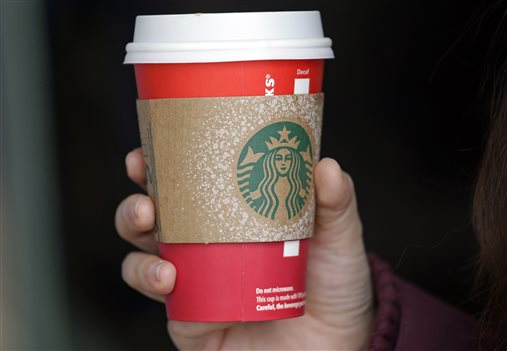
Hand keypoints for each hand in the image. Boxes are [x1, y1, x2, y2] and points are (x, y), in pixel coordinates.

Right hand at [116, 148, 373, 349]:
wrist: (334, 346)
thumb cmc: (334, 286)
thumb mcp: (337, 239)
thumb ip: (334, 205)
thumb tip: (326, 165)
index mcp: (236, 217)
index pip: (196, 182)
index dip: (170, 158)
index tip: (156, 139)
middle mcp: (208, 243)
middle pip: (158, 210)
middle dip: (140, 190)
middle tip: (143, 176)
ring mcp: (195, 277)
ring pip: (143, 246)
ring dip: (133, 226)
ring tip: (149, 222)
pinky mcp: (188, 313)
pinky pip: (153, 289)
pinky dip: (148, 275)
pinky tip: (169, 274)